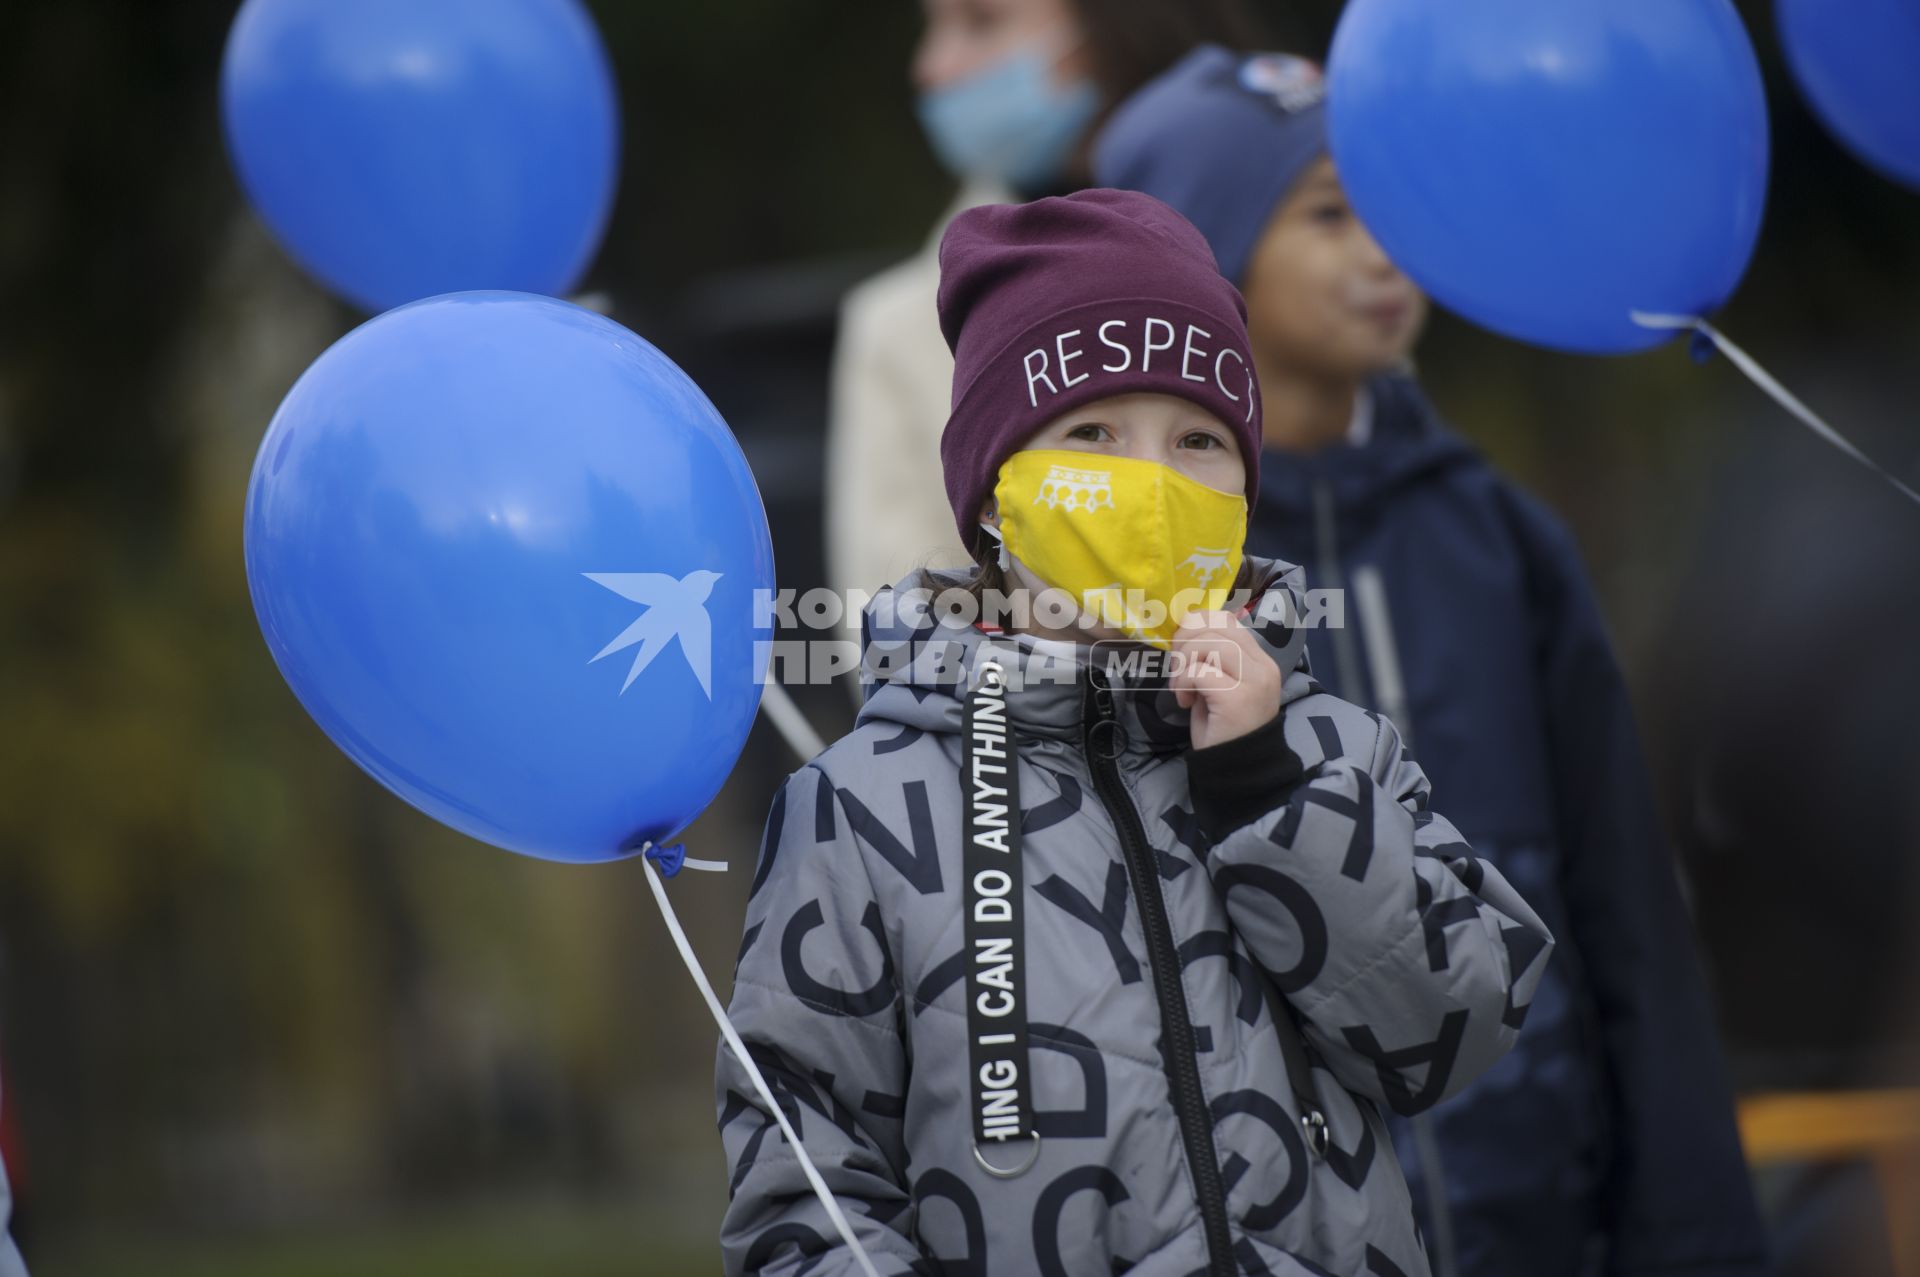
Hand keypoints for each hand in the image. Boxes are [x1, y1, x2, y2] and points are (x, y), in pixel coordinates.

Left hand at [1171, 610, 1282, 749]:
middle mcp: (1263, 667)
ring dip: (1183, 663)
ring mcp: (1254, 681)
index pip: (1228, 620)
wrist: (1235, 769)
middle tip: (1176, 667)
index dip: (1197, 624)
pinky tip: (1185, 701)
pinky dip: (1183, 682)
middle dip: (1185, 642)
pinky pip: (1200, 672)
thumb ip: (1211, 657)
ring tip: (1181, 686)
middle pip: (1217, 627)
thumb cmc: (1223, 727)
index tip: (1180, 645)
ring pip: (1209, 644)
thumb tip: (1187, 626)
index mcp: (1260, 660)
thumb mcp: (1218, 684)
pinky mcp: (1237, 698)